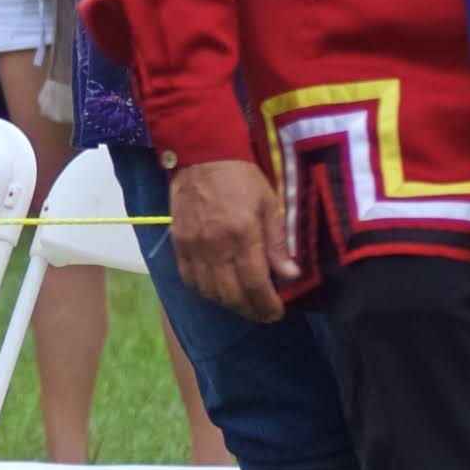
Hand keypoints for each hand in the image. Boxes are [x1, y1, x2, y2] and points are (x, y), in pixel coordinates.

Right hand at [166, 158, 295, 326]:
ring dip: (228, 304)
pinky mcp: (178, 244)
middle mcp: (216, 246)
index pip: (256, 284)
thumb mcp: (269, 205)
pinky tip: (217, 289)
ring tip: (243, 303)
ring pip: (210, 292)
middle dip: (250, 310)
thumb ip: (277, 243)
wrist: (202, 156)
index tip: (276, 313)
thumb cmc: (242, 177)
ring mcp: (193, 246)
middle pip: (232, 295)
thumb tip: (291, 275)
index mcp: (243, 235)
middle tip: (262, 313)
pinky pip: (189, 279)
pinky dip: (205, 290)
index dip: (267, 305)